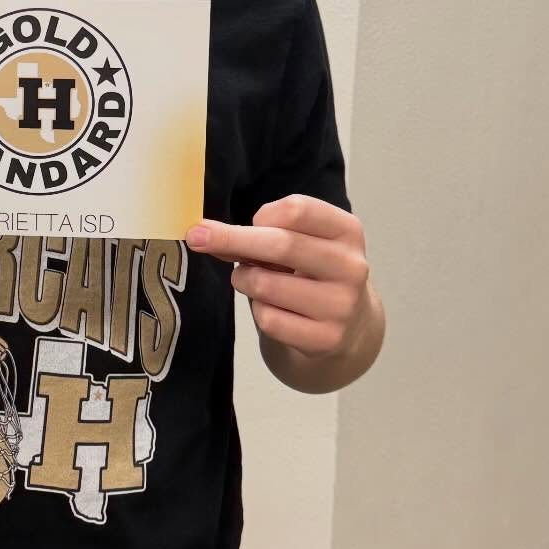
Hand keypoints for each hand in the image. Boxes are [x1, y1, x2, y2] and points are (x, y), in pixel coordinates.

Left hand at [186, 195, 370, 358]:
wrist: (350, 327)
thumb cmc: (312, 274)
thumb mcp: (298, 244)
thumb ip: (258, 234)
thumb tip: (205, 234)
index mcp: (347, 232)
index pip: (298, 209)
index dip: (264, 214)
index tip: (250, 221)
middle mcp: (351, 266)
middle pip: (281, 244)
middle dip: (231, 239)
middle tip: (198, 237)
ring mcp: (341, 305)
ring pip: (266, 284)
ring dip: (244, 280)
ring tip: (254, 282)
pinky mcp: (326, 338)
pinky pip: (268, 319)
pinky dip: (258, 311)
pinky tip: (273, 309)